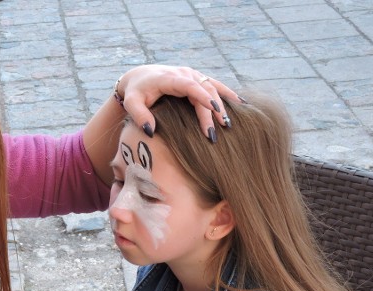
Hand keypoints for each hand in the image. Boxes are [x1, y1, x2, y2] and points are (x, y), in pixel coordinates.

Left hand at [117, 65, 240, 139]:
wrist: (140, 76)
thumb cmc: (135, 92)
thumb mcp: (132, 103)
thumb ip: (139, 116)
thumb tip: (151, 131)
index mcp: (170, 78)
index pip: (190, 86)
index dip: (203, 97)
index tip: (213, 110)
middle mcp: (185, 73)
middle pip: (204, 91)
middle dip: (212, 112)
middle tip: (214, 133)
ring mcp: (193, 75)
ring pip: (213, 87)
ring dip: (223, 103)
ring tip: (229, 122)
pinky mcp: (197, 79)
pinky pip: (214, 85)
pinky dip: (227, 94)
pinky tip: (240, 103)